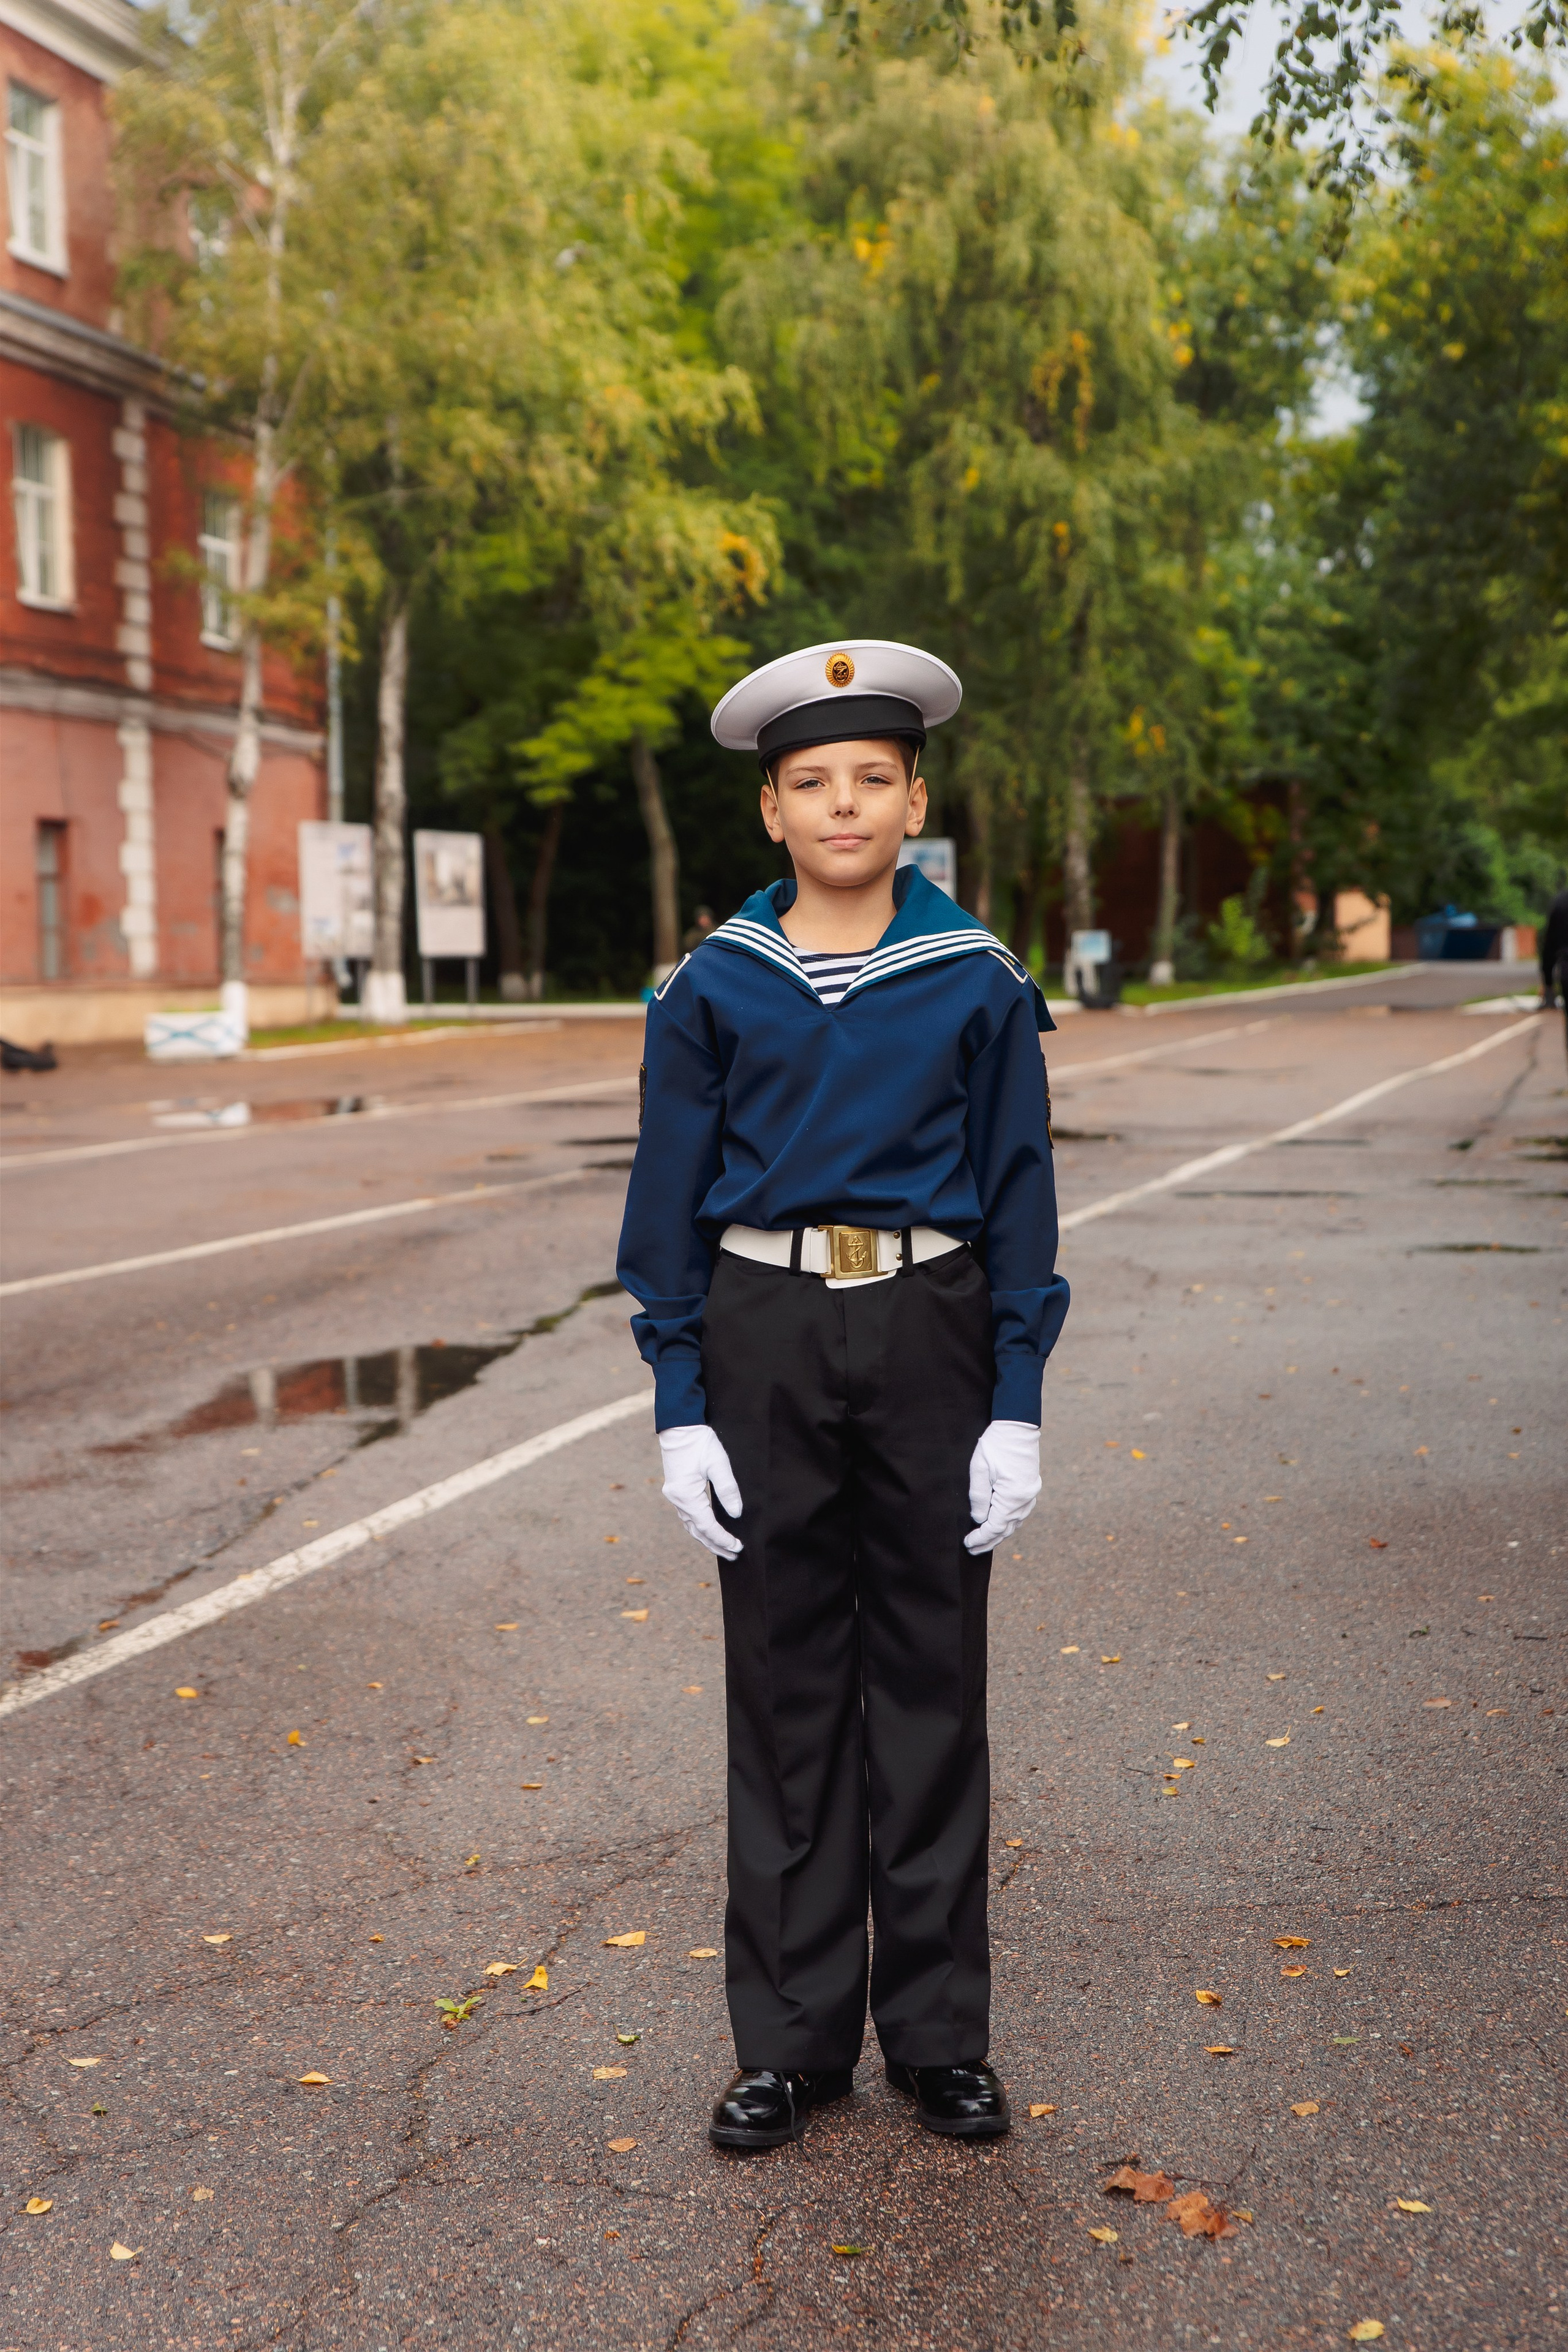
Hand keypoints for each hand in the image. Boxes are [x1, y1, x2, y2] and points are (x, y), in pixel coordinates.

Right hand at [658, 1425, 742, 1558]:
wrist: (679, 1426)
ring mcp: (674, 1496)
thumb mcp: (719, 1464)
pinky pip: (687, 1516)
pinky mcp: (676, 1490)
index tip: (738, 1547)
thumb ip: (728, 1490)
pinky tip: (707, 1531)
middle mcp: (677, 1499)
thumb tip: (736, 1514)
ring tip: (723, 1548)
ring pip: (691, 1526)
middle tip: (733, 1555)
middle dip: (715, 1545)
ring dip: (706, 1539)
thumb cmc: (700, 1442)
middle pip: (697, 1531)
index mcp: (687, 1495)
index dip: (723, 1538)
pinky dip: (699, 1527)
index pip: (707, 1526)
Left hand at [965, 1420, 1041, 1554]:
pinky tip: (999, 1524)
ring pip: (1015, 1523)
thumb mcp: (979, 1469)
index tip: (967, 1543)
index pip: (994, 1526)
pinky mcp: (1031, 1487)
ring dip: (999, 1534)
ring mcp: (1031, 1494)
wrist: (1017, 1426)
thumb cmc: (995, 1445)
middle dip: (989, 1541)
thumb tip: (979, 1519)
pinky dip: (1009, 1522)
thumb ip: (979, 1497)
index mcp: (1012, 1496)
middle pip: (1006, 1529)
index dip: (980, 1538)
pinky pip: (1020, 1512)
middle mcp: (1025, 1499)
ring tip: (984, 1541)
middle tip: (973, 1550)